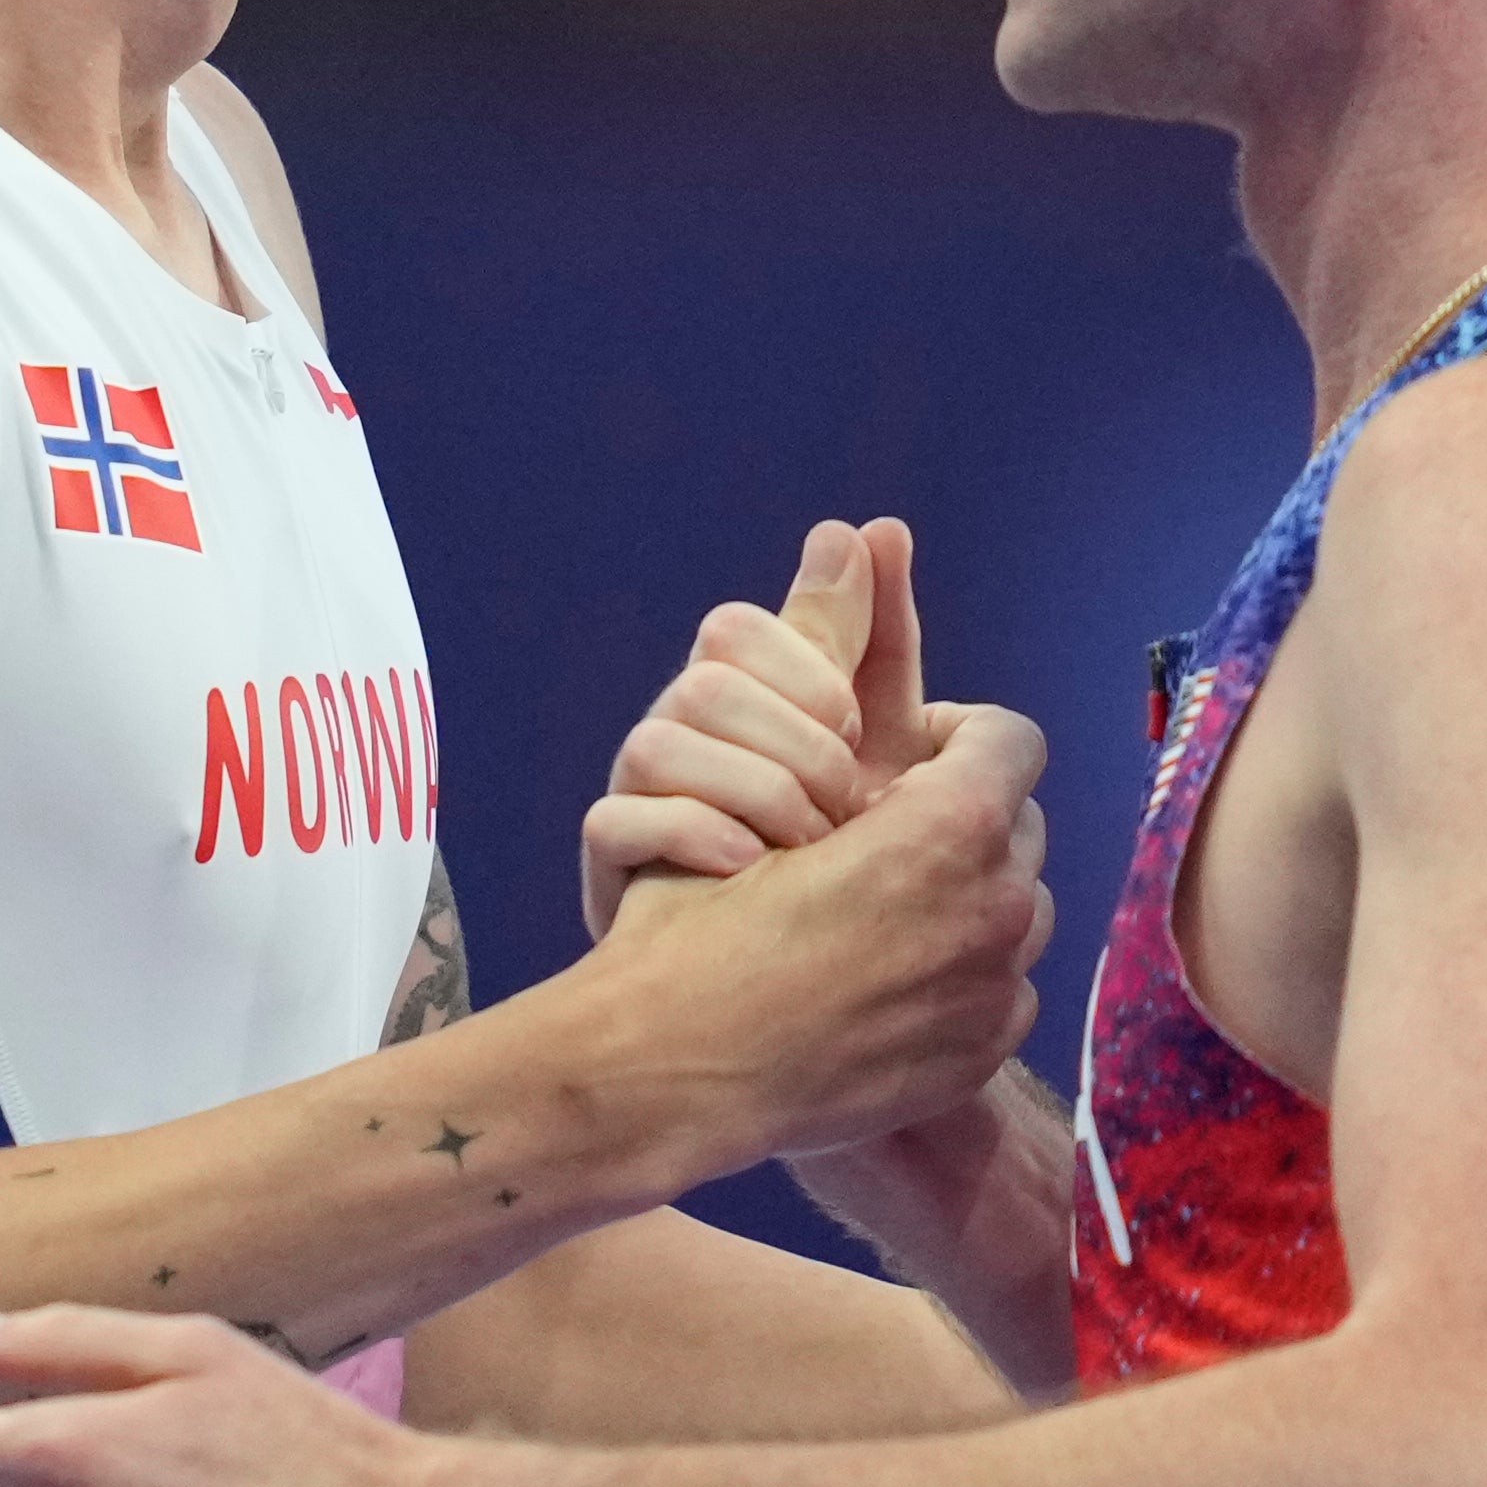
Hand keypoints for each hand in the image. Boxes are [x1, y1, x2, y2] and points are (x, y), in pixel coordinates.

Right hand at [582, 517, 926, 937]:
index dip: (801, 669)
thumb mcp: (866, 739)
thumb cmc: (831, 839)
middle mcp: (671, 728)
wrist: (788, 962)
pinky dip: (691, 837)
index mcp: (730, 688)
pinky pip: (614, 823)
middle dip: (793, 743)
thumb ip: (866, 637)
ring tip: (813, 846)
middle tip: (850, 803)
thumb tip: (875, 524)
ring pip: (653, 743)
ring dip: (752, 794)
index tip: (854, 724)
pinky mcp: (611, 864)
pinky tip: (753, 865)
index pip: (733, 627)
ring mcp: (633, 792)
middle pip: (701, 683)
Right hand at [594, 697, 1052, 1167]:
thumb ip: (839, 733)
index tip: (909, 758)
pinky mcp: (984, 1050)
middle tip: (887, 836)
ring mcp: (996, 986)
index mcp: (948, 827)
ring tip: (889, 909)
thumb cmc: (701, 925)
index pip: (1010, 740)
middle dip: (965, 817)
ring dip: (970, 893)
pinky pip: (1004, 984)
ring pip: (1022, 906)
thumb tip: (870, 646)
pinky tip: (889, 979)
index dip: (959, 735)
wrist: (679, 1073)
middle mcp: (996, 904)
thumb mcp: (755, 794)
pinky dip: (964, 971)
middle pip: (1020, 824)